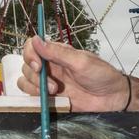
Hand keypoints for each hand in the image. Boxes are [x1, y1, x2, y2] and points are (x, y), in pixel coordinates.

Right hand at [19, 36, 138, 112]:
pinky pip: (31, 96)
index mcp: (57, 53)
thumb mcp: (81, 62)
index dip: (30, 54)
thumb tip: (36, 39)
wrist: (112, 98)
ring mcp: (48, 82)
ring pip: (25, 81)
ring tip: (53, 92)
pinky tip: (49, 99)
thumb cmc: (102, 76)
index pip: (32, 46)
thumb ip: (58, 52)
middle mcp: (50, 66)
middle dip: (34, 75)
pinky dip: (35, 98)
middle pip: (26, 65)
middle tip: (52, 85)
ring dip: (34, 87)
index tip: (38, 65)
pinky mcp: (50, 98)